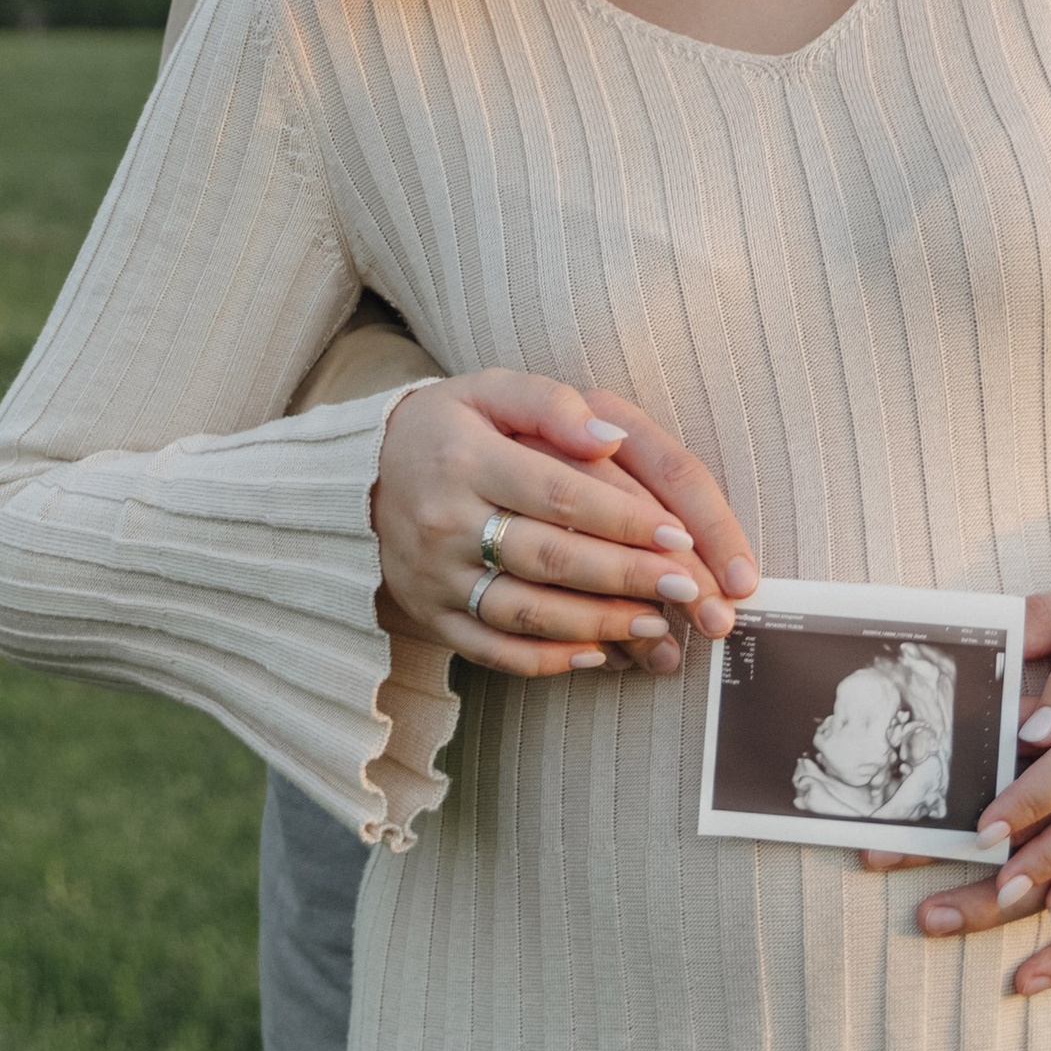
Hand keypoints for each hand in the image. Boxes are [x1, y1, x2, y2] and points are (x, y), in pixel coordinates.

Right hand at [374, 374, 757, 678]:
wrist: (363, 473)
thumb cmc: (450, 426)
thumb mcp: (491, 389)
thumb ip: (551, 404)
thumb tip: (609, 437)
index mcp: (463, 457)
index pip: (559, 494)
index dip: (624, 518)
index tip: (679, 535)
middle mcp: (443, 520)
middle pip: (549, 559)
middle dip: (627, 577)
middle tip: (688, 589)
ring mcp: (434, 576)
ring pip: (525, 613)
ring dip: (598, 624)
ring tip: (656, 623)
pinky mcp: (431, 615)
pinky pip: (492, 650)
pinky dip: (548, 660)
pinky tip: (598, 654)